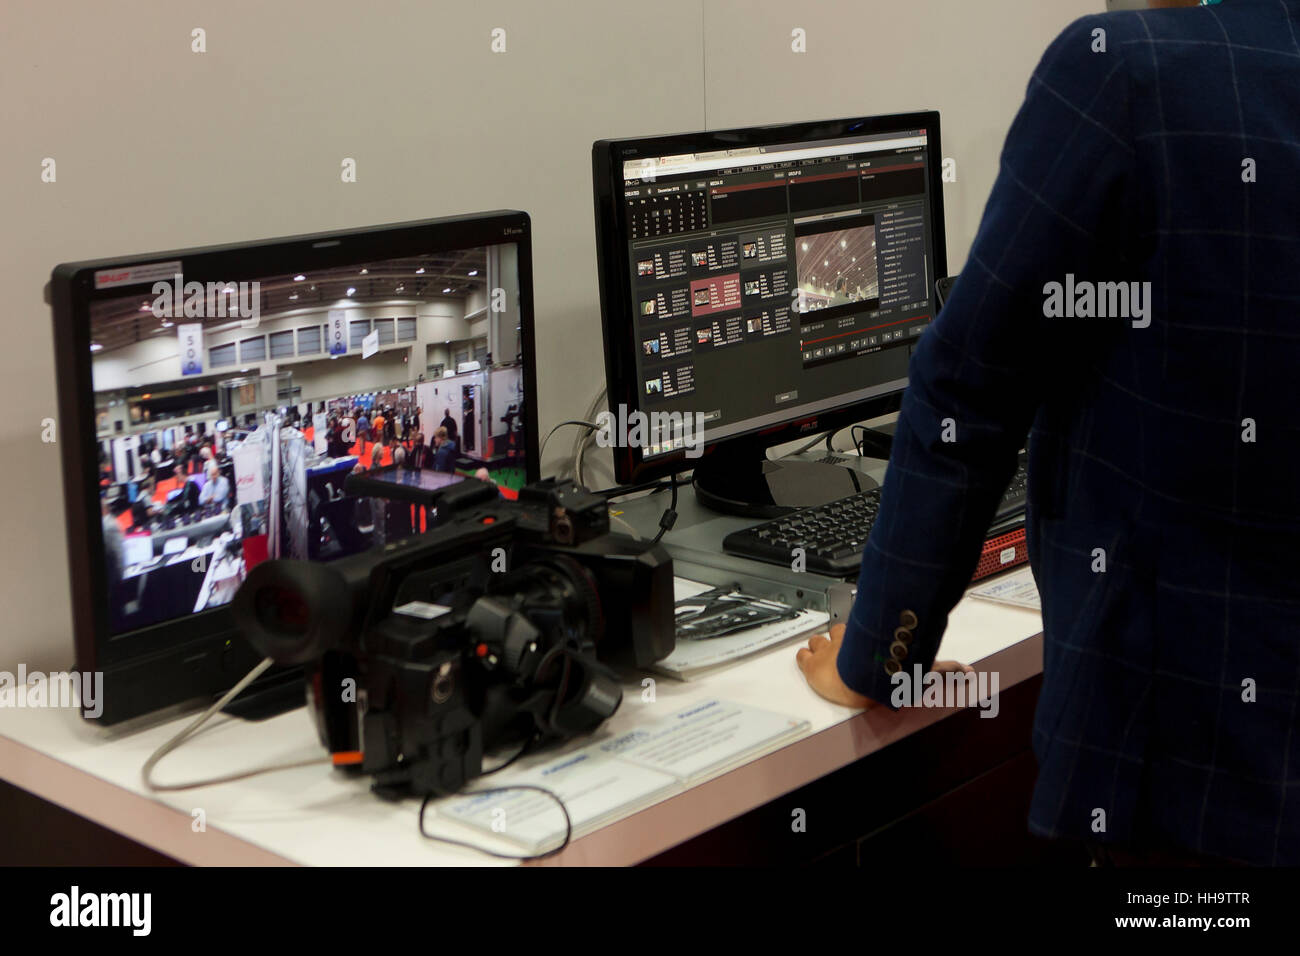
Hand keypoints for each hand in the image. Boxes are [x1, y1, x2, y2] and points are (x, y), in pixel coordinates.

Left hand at [795, 622, 974, 708]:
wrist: (861, 683)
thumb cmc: (886, 674)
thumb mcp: (921, 671)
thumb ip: (947, 669)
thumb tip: (969, 671)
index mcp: (868, 637)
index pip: (866, 628)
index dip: (862, 633)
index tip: (862, 638)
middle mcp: (847, 639)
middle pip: (837, 631)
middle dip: (837, 638)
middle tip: (838, 646)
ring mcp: (827, 651)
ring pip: (817, 641)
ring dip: (818, 646)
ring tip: (818, 651)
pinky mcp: (811, 666)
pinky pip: (803, 656)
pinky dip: (803, 657)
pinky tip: (805, 659)